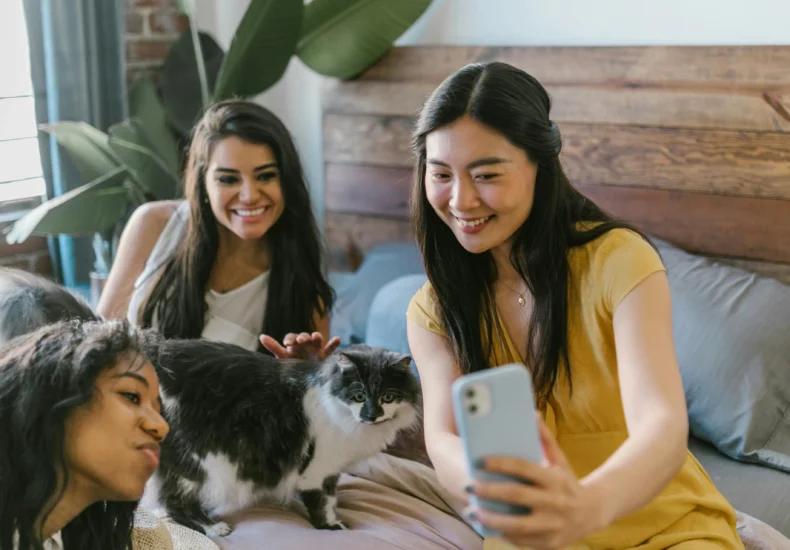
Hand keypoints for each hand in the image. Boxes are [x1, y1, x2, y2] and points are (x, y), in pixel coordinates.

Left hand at [260, 332, 340, 360]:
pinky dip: (334, 343)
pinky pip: (330, 348)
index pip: (292, 337)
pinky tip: (337, 339)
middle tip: (300, 341)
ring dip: (316, 336)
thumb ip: (273, 347)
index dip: (290, 339)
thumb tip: (261, 336)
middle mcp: (305, 345)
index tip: (287, 343)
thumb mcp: (282, 357)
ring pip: (317, 339)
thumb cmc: (291, 367)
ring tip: (315, 336)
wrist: (302, 382)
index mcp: (294, 344)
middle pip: (305, 336)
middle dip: (303, 337)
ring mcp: (315, 349)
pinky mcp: (324, 356)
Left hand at [464, 416, 601, 549]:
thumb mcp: (560, 460)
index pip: (523, 467)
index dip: (499, 464)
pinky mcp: (548, 543)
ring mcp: (552, 525)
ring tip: (471, 511)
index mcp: (554, 479)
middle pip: (516, 496)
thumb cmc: (567, 482)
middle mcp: (554, 502)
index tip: (479, 460)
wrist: (592, 513)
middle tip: (468, 486)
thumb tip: (532, 413)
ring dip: (491, 519)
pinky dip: (501, 533)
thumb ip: (544, 438)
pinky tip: (485, 526)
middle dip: (489, 492)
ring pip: (516, 525)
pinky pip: (520, 540)